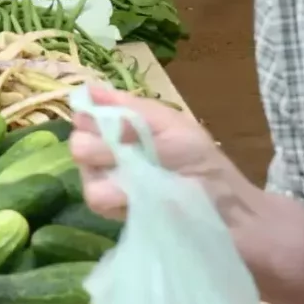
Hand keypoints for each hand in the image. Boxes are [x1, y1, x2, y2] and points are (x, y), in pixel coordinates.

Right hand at [70, 81, 228, 220]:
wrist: (224, 210)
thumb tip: (88, 89)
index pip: (85, 115)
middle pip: (78, 144)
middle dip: (102, 147)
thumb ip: (129, 109)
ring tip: (145, 179)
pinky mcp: (112, 214)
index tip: (111, 124)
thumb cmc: (202, 163)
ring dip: (114, 173)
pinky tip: (140, 197)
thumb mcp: (171, 126)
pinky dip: (119, 195)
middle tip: (131, 152)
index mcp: (121, 128)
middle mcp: (107, 155)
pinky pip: (96, 198)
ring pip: (85, 173)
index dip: (92, 118)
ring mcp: (107, 185)